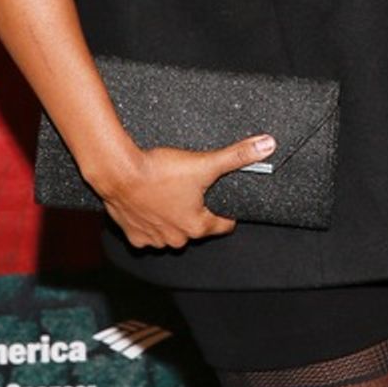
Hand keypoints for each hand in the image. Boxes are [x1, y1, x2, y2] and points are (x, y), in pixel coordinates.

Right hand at [93, 133, 275, 250]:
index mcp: (197, 226)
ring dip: (172, 217)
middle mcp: (176, 239)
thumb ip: (238, 156)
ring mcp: (153, 240)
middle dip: (196, 211)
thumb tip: (268, 146)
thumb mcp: (205, 163)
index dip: (227, 212)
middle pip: (195, 227)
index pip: (223, 225)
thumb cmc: (160, 171)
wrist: (119, 173)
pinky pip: (147, 232)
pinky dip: (149, 220)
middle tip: (192, 189)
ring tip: (169, 193)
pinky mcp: (133, 236)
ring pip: (170, 231)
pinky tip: (149, 202)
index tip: (225, 201)